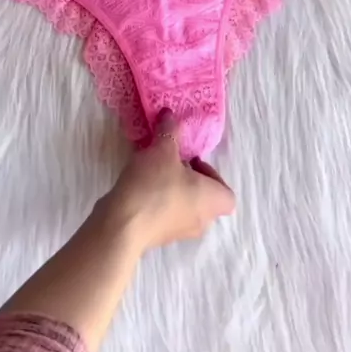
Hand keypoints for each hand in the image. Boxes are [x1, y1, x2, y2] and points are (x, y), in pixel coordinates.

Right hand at [100, 109, 234, 254]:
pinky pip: (166, 216)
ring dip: (173, 190)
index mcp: (213, 201)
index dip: (213, 175)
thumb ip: (169, 130)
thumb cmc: (155, 185)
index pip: (227, 193)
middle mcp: (202, 220)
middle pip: (204, 198)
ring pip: (185, 208)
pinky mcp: (159, 238)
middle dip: (190, 179)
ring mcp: (180, 233)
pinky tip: (140, 187)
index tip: (192, 161)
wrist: (123, 224)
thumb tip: (169, 114)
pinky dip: (159, 202)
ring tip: (153, 172)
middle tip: (172, 164)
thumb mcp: (163, 149)